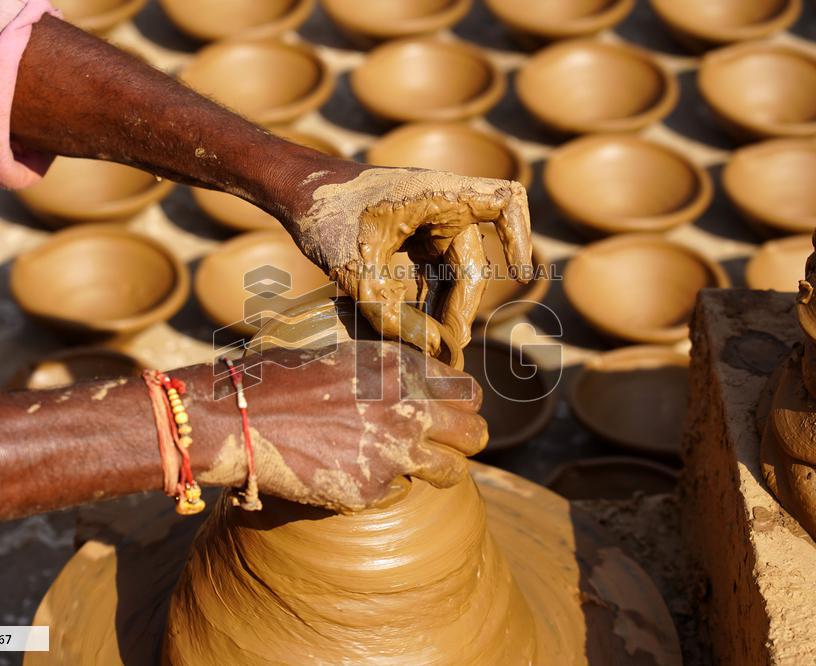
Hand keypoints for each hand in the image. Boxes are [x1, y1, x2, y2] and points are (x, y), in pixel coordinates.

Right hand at [212, 341, 485, 512]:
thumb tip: (416, 384)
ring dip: (443, 469)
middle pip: (473, 432)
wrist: (239, 417)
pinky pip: (398, 492)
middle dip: (467, 439)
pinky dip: (383, 486)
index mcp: (401, 367)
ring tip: (425, 467)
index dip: (462, 403)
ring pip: (453, 470)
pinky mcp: (371, 489)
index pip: (466, 390)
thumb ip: (386, 371)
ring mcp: (392, 452)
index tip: (454, 411)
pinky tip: (356, 473)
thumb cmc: (281, 379)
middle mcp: (407, 408)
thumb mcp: (342, 355)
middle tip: (455, 444)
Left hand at [287, 165, 531, 352]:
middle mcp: (442, 206)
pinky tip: (416, 334)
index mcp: (439, 194)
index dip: (521, 235)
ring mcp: (429, 223)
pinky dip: (427, 302)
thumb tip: (430, 349)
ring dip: (445, 312)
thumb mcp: (352, 268)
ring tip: (435, 353)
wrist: (294, 191)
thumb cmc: (324, 213)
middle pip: (471, 264)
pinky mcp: (413, 239)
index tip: (521, 272)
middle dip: (461, 310)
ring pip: (452, 275)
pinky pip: (433, 275)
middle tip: (447, 352)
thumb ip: (388, 312)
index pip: (503, 201)